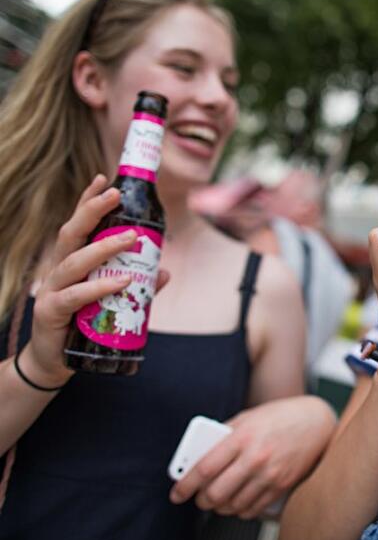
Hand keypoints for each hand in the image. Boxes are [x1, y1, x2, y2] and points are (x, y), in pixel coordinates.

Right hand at [28, 175, 168, 385]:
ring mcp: (52, 289)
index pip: (78, 224)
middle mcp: (58, 269)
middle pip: (72, 232)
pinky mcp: (52, 312)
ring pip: (75, 260)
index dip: (87, 200)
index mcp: (70, 261)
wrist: (54, 360)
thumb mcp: (110, 299)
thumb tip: (164, 272)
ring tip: (130, 238)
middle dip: (92, 210)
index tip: (103, 178)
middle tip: (115, 195)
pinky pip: (76, 296)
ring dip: (104, 247)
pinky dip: (99, 287)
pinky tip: (120, 281)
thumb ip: (137, 285)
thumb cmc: (82, 323)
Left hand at [169, 396, 335, 519]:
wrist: (316, 421)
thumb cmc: (280, 417)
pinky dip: (240, 510)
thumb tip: (199, 456)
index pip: (204, 469)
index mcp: (242, 437)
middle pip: (215, 493)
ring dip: (220, 507)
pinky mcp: (282, 486)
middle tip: (199, 497)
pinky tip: (238, 500)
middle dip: (201, 500)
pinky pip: (252, 509)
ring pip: (233, 506)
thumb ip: (224, 436)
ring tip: (219, 499)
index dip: (184, 485)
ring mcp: (270, 474)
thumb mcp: (247, 417)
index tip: (177, 493)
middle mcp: (256, 457)